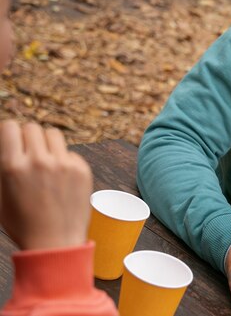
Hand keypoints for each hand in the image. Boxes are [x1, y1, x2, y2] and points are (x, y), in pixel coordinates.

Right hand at [0, 120, 92, 249]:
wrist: (55, 243)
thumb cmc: (23, 223)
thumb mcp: (1, 197)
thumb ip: (5, 168)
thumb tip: (8, 149)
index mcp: (13, 168)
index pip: (10, 127)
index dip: (9, 132)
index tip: (11, 139)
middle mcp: (39, 162)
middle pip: (32, 128)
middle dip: (28, 137)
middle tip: (28, 151)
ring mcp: (63, 164)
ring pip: (53, 134)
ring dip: (46, 143)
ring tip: (44, 159)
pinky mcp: (82, 169)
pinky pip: (69, 152)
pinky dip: (63, 159)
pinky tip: (60, 177)